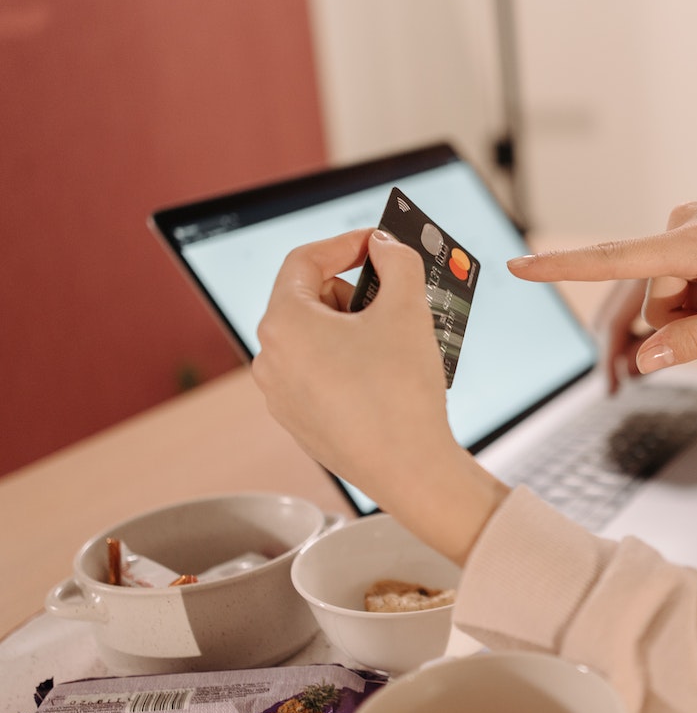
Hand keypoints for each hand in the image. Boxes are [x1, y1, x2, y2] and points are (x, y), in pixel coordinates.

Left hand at [253, 228, 506, 562]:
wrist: (409, 470)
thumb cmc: (401, 391)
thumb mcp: (407, 309)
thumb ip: (397, 261)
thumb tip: (385, 246)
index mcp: (284, 323)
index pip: (305, 260)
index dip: (345, 243)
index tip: (377, 242)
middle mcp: (270, 358)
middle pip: (312, 300)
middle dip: (356, 293)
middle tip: (396, 299)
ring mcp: (281, 394)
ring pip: (318, 339)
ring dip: (356, 330)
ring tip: (398, 342)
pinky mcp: (300, 422)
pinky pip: (322, 375)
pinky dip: (352, 363)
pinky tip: (387, 376)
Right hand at [508, 201, 696, 371]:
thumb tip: (644, 360)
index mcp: (694, 242)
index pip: (616, 261)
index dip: (563, 269)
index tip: (517, 267)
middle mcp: (681, 224)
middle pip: (654, 302)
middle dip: (687, 320)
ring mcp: (687, 225)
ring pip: (667, 295)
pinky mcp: (694, 230)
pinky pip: (680, 279)